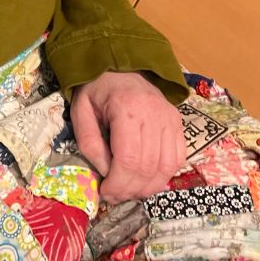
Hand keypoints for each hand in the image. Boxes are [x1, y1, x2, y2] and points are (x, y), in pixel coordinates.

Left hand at [71, 71, 185, 202]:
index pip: (128, 160)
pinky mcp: (177, 122)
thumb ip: (90, 143)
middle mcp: (154, 113)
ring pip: (166, 167)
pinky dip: (163, 174)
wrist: (119, 65)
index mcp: (126, 108)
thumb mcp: (81, 112)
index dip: (118, 184)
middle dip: (130, 189)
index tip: (105, 192)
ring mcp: (170, 118)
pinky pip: (177, 158)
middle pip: (148, 167)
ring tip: (129, 190)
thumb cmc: (97, 88)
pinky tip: (146, 178)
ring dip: (148, 187)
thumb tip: (106, 173)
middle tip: (115, 195)